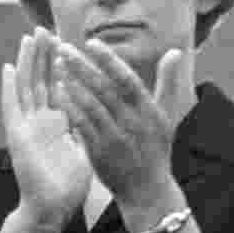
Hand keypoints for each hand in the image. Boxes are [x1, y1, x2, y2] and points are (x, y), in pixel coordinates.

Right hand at [2, 27, 91, 232]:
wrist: (54, 208)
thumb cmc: (69, 182)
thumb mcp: (83, 146)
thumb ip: (86, 127)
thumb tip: (100, 111)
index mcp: (57, 121)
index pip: (58, 85)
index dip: (60, 64)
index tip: (65, 40)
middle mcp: (40, 119)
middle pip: (41, 80)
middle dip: (43, 55)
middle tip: (44, 28)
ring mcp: (27, 125)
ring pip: (26, 86)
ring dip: (27, 62)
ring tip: (29, 37)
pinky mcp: (18, 136)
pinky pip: (12, 107)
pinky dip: (10, 87)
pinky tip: (9, 67)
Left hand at [53, 39, 188, 210]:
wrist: (147, 189)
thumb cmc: (156, 148)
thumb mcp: (167, 115)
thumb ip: (168, 82)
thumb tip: (175, 51)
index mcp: (149, 111)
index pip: (127, 80)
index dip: (109, 61)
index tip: (91, 43)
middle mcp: (133, 122)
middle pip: (105, 89)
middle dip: (83, 67)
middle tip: (63, 48)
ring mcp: (116, 137)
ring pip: (91, 105)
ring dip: (73, 84)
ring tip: (58, 66)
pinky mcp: (100, 151)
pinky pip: (83, 125)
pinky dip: (71, 107)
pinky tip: (59, 93)